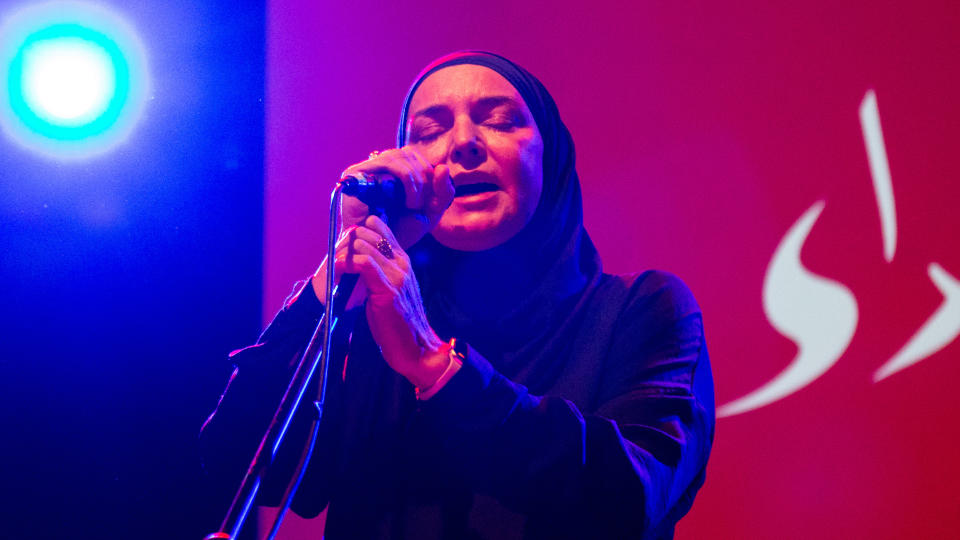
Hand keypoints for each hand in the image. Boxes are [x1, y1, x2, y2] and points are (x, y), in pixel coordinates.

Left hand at [312, 215, 450, 387]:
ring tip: (333, 259)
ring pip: (366, 246)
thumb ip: (380, 273)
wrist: (414, 347)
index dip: (362, 230)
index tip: (346, 238)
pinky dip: (348, 262)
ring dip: (346, 251)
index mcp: (404, 262)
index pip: (383, 232)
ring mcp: (398, 275)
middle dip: (350, 239)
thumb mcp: (390, 290)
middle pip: (372, 235)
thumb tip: (358, 260)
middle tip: (335, 249)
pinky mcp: (388, 289)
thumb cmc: (398, 323)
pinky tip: (338, 266)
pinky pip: (364, 264)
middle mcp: (403, 264)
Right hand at [340, 146, 454, 248]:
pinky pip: (390, 165)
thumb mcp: (430, 212)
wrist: (379, 251)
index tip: (431, 201)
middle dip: (425, 178)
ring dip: (417, 182)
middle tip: (423, 205)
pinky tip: (409, 204)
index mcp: (393, 170)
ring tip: (415, 206)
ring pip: (400, 156)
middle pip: (409, 153)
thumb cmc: (402, 232)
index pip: (416, 156)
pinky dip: (408, 182)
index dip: (429, 174)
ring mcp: (365, 168)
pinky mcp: (356, 174)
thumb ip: (443, 191)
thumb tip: (443, 167)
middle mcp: (377, 165)